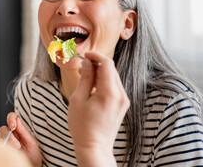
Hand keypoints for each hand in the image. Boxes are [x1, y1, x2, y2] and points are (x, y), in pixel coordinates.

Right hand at [0, 112, 41, 166]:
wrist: (32, 165)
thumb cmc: (33, 155)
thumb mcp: (31, 143)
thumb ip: (24, 131)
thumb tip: (17, 120)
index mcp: (19, 129)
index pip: (12, 117)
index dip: (10, 119)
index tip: (13, 126)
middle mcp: (11, 134)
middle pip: (3, 129)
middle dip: (9, 137)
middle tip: (17, 145)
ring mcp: (5, 142)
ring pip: (0, 138)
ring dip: (8, 145)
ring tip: (17, 151)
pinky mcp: (2, 149)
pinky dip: (4, 149)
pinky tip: (11, 153)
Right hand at [68, 51, 129, 166]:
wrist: (94, 147)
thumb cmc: (82, 126)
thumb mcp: (78, 99)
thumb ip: (85, 78)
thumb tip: (87, 63)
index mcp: (109, 93)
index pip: (107, 64)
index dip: (95, 55)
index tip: (85, 55)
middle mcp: (121, 95)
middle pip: (111, 69)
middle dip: (97, 64)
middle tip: (81, 66)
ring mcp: (124, 100)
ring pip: (113, 77)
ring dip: (100, 73)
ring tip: (84, 77)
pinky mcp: (122, 104)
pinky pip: (114, 86)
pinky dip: (104, 82)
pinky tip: (92, 87)